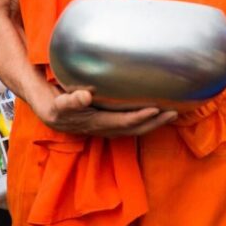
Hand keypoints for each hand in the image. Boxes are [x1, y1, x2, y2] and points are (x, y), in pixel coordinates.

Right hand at [32, 87, 177, 137]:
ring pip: (136, 129)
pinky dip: (147, 120)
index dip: (139, 117)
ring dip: (155, 123)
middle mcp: (106, 129)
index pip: (122, 122)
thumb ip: (71, 101)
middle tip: (174, 112)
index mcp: (96, 124)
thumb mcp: (59, 103)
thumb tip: (84, 96)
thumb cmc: (57, 106)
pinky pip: (133, 124)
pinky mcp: (111, 123)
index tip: (156, 109)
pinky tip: (159, 111)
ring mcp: (110, 128)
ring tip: (173, 113)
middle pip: (135, 129)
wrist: (51, 115)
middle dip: (155, 122)